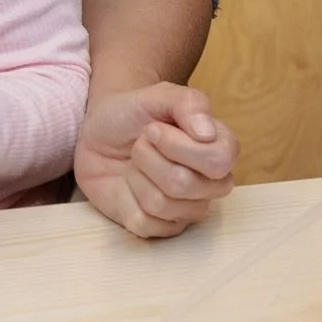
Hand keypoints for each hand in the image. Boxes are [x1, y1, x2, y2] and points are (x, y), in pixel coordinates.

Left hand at [76, 83, 238, 238]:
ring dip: (136, 176)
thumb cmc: (135, 113)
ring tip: (135, 162)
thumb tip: (207, 134)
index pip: (218, 161)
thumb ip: (189, 103)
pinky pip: (142, 223)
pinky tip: (128, 185)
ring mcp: (186, 209)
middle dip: (149, 158)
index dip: (179, 147)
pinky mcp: (160, 226)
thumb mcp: (160, 95)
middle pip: (183, 184)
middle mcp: (211, 183)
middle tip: (141, 144)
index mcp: (221, 149)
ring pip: (160, 204)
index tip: (154, 129)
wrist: (101, 132)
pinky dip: (124, 199)